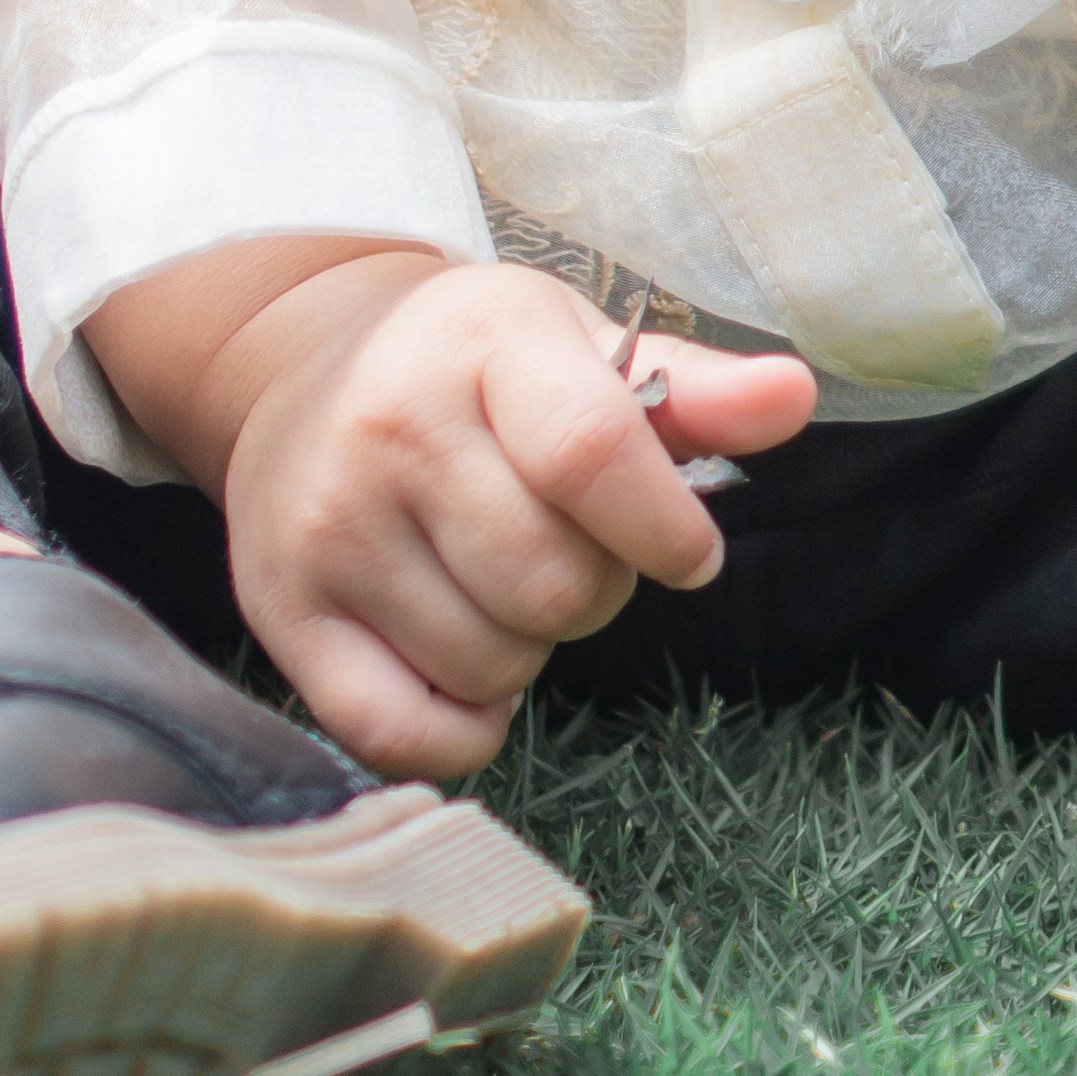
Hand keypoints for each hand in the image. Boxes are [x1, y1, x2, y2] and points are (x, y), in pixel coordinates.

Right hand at [92, 240, 816, 776]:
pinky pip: (404, 731)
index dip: (663, 530)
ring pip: (491, 664)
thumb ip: (694, 390)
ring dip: (526, 649)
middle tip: (565, 546)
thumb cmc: (474, 368)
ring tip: (497, 579)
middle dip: (594, 589)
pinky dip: (462, 724)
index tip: (686, 552)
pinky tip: (461, 659)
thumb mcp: (582, 347)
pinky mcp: (281, 610)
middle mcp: (390, 429)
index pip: (591, 452)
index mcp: (481, 344)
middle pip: (553, 584)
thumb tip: (795, 396)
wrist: (305, 370)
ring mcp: (326, 525)